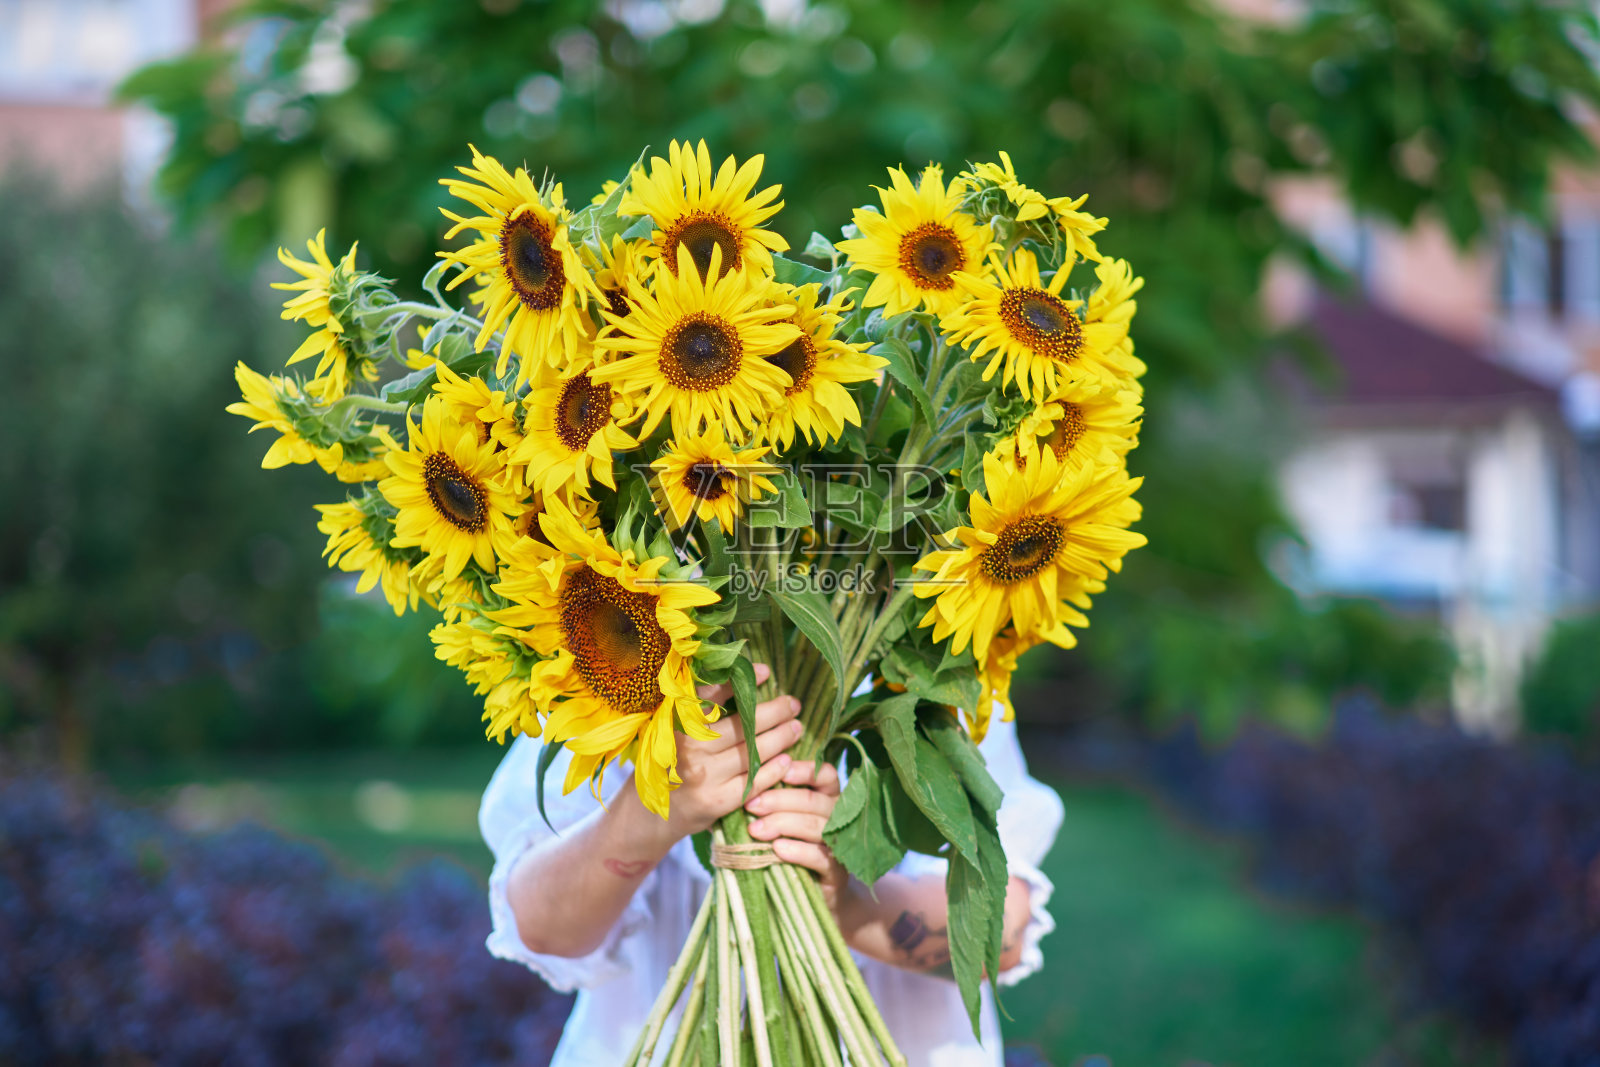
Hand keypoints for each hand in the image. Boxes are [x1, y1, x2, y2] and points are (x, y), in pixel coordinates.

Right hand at [661, 663, 803, 839]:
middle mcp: (689, 747)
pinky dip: (773, 769)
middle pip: (741, 724)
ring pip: (752, 750)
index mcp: (675, 724)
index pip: (710, 696)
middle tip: (793, 703)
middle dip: (774, 711)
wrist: (652, 815)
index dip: (740, 683)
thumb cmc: (669, 765)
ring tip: (796, 727)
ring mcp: (703, 775)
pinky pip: (753, 780)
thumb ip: (697, 710)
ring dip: (780, 737)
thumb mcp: (672, 732)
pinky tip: (787, 759)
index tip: (764, 672)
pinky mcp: (716, 801)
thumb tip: (738, 678)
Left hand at [744, 760, 848, 911]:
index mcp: (828, 798)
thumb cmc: (789, 852)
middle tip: (751, 806)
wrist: (808, 899)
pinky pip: (819, 856)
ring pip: (815, 825)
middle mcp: (838, 819)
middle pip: (813, 800)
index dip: (805, 770)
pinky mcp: (836, 873)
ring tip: (755, 830)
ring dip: (782, 824)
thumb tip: (738, 790)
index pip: (825, 775)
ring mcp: (838, 846)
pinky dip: (797, 850)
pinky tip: (778, 850)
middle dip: (779, 800)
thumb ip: (770, 804)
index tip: (779, 772)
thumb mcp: (781, 823)